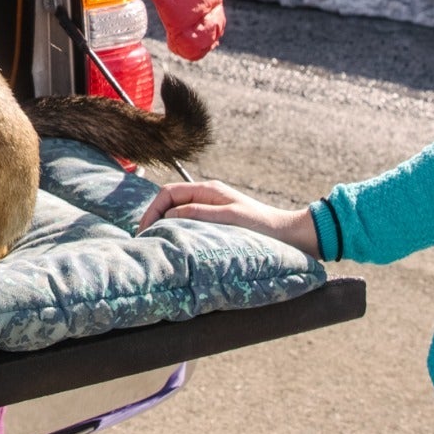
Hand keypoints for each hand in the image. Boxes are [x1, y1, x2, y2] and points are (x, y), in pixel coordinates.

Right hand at [137, 178, 321, 255]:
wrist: (290, 235)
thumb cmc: (262, 227)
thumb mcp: (229, 217)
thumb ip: (199, 213)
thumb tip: (168, 215)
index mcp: (208, 190)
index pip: (168, 193)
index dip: (152, 209)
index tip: (144, 229)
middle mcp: (207, 196)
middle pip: (170, 200)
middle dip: (153, 216)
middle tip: (144, 238)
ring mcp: (212, 208)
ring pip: (178, 211)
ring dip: (164, 223)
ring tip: (156, 241)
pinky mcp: (217, 221)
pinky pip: (189, 221)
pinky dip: (177, 229)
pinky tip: (176, 242)